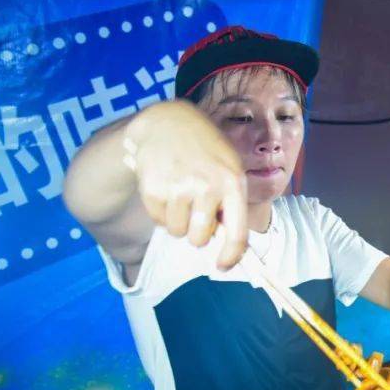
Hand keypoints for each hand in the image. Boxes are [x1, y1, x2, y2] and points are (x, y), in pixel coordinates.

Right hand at [126, 101, 248, 268]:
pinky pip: (158, 220)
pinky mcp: (153, 189)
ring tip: (181, 195)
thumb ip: (231, 204)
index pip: (237, 233)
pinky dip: (162, 212)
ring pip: (177, 232)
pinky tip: (166, 188)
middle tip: (196, 213)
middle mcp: (207, 186)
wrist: (167, 123)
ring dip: (178, 222)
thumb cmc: (206, 152)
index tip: (222, 266)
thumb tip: (226, 243)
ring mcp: (179, 187)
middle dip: (197, 233)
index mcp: (233, 182)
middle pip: (200, 238)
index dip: (231, 256)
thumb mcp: (229, 169)